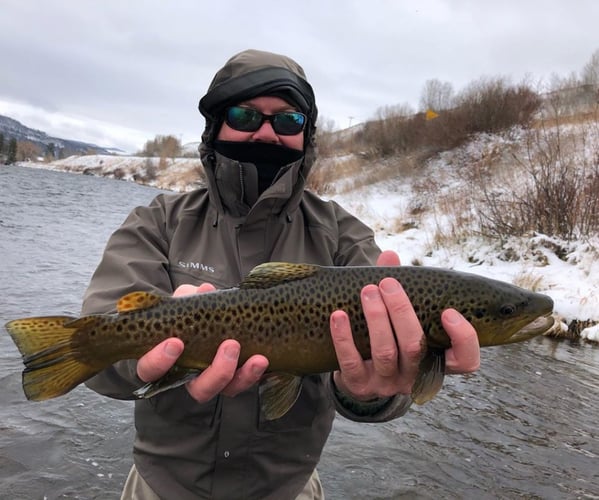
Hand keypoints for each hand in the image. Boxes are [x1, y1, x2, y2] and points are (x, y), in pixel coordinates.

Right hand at [136, 283, 268, 401]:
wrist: (208, 318)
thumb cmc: (185, 314)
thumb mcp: (182, 302)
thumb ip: (188, 297)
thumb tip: (205, 290)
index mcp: (163, 362)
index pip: (150, 370)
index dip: (159, 361)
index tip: (175, 342)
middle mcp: (189, 378)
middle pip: (199, 390)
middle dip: (216, 373)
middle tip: (230, 345)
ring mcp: (215, 380)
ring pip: (227, 390)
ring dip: (244, 375)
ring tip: (258, 358)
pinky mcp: (236, 377)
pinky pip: (247, 382)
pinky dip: (257, 373)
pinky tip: (265, 359)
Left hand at [330, 250, 479, 400]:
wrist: (358, 376)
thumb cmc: (388, 338)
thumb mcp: (399, 319)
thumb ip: (399, 288)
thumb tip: (389, 255)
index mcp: (435, 360)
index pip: (465, 361)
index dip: (463, 338)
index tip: (448, 311)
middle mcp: (414, 376)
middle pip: (414, 347)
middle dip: (401, 312)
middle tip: (387, 283)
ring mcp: (386, 384)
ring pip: (385, 353)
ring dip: (376, 318)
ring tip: (367, 291)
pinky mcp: (359, 385)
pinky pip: (351, 361)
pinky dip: (344, 337)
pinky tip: (339, 315)